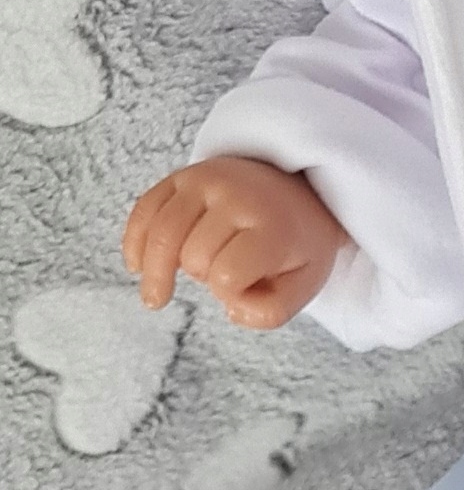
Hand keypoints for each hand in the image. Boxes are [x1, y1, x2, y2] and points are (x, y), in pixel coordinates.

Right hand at [121, 156, 350, 330]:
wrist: (296, 189)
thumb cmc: (294, 244)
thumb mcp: (304, 284)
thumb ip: (270, 312)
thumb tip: (229, 309)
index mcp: (273, 225)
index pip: (227, 276)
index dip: (230, 294)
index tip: (246, 288)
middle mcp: (237, 196)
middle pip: (193, 257)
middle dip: (203, 276)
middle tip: (225, 271)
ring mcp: (206, 181)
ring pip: (162, 235)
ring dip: (159, 270)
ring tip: (158, 297)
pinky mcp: (182, 177)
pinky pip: (144, 211)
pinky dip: (134, 243)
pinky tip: (137, 268)